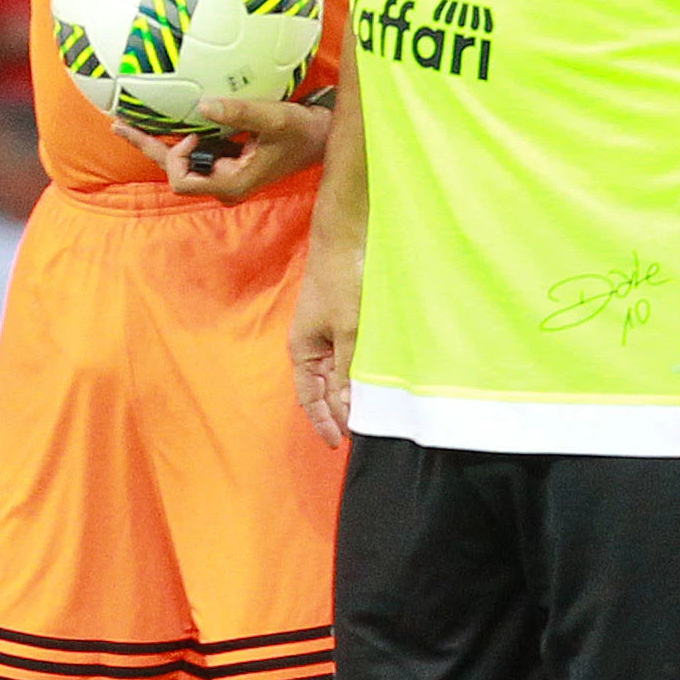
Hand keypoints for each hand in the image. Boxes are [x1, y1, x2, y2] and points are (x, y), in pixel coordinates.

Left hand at [112, 97, 330, 201]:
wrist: (322, 138)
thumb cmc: (301, 131)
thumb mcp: (273, 118)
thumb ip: (239, 113)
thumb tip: (202, 105)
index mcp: (230, 183)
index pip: (182, 180)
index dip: (178, 156)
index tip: (194, 131)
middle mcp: (224, 185)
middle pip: (174, 172)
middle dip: (150, 147)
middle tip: (120, 124)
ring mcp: (225, 176)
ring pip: (183, 163)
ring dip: (162, 143)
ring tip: (131, 122)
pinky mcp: (228, 164)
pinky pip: (197, 154)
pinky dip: (181, 139)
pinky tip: (166, 121)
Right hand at [288, 226, 358, 447]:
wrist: (347, 237)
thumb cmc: (342, 279)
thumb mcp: (347, 330)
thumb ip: (347, 371)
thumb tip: (347, 407)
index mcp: (302, 351)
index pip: (310, 398)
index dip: (324, 421)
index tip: (339, 443)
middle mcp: (312, 346)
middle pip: (324, 389)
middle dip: (340, 411)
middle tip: (364, 433)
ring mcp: (328, 334)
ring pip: (338, 374)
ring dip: (352, 393)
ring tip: (372, 413)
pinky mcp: (344, 321)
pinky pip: (350, 356)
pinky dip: (360, 372)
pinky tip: (376, 380)